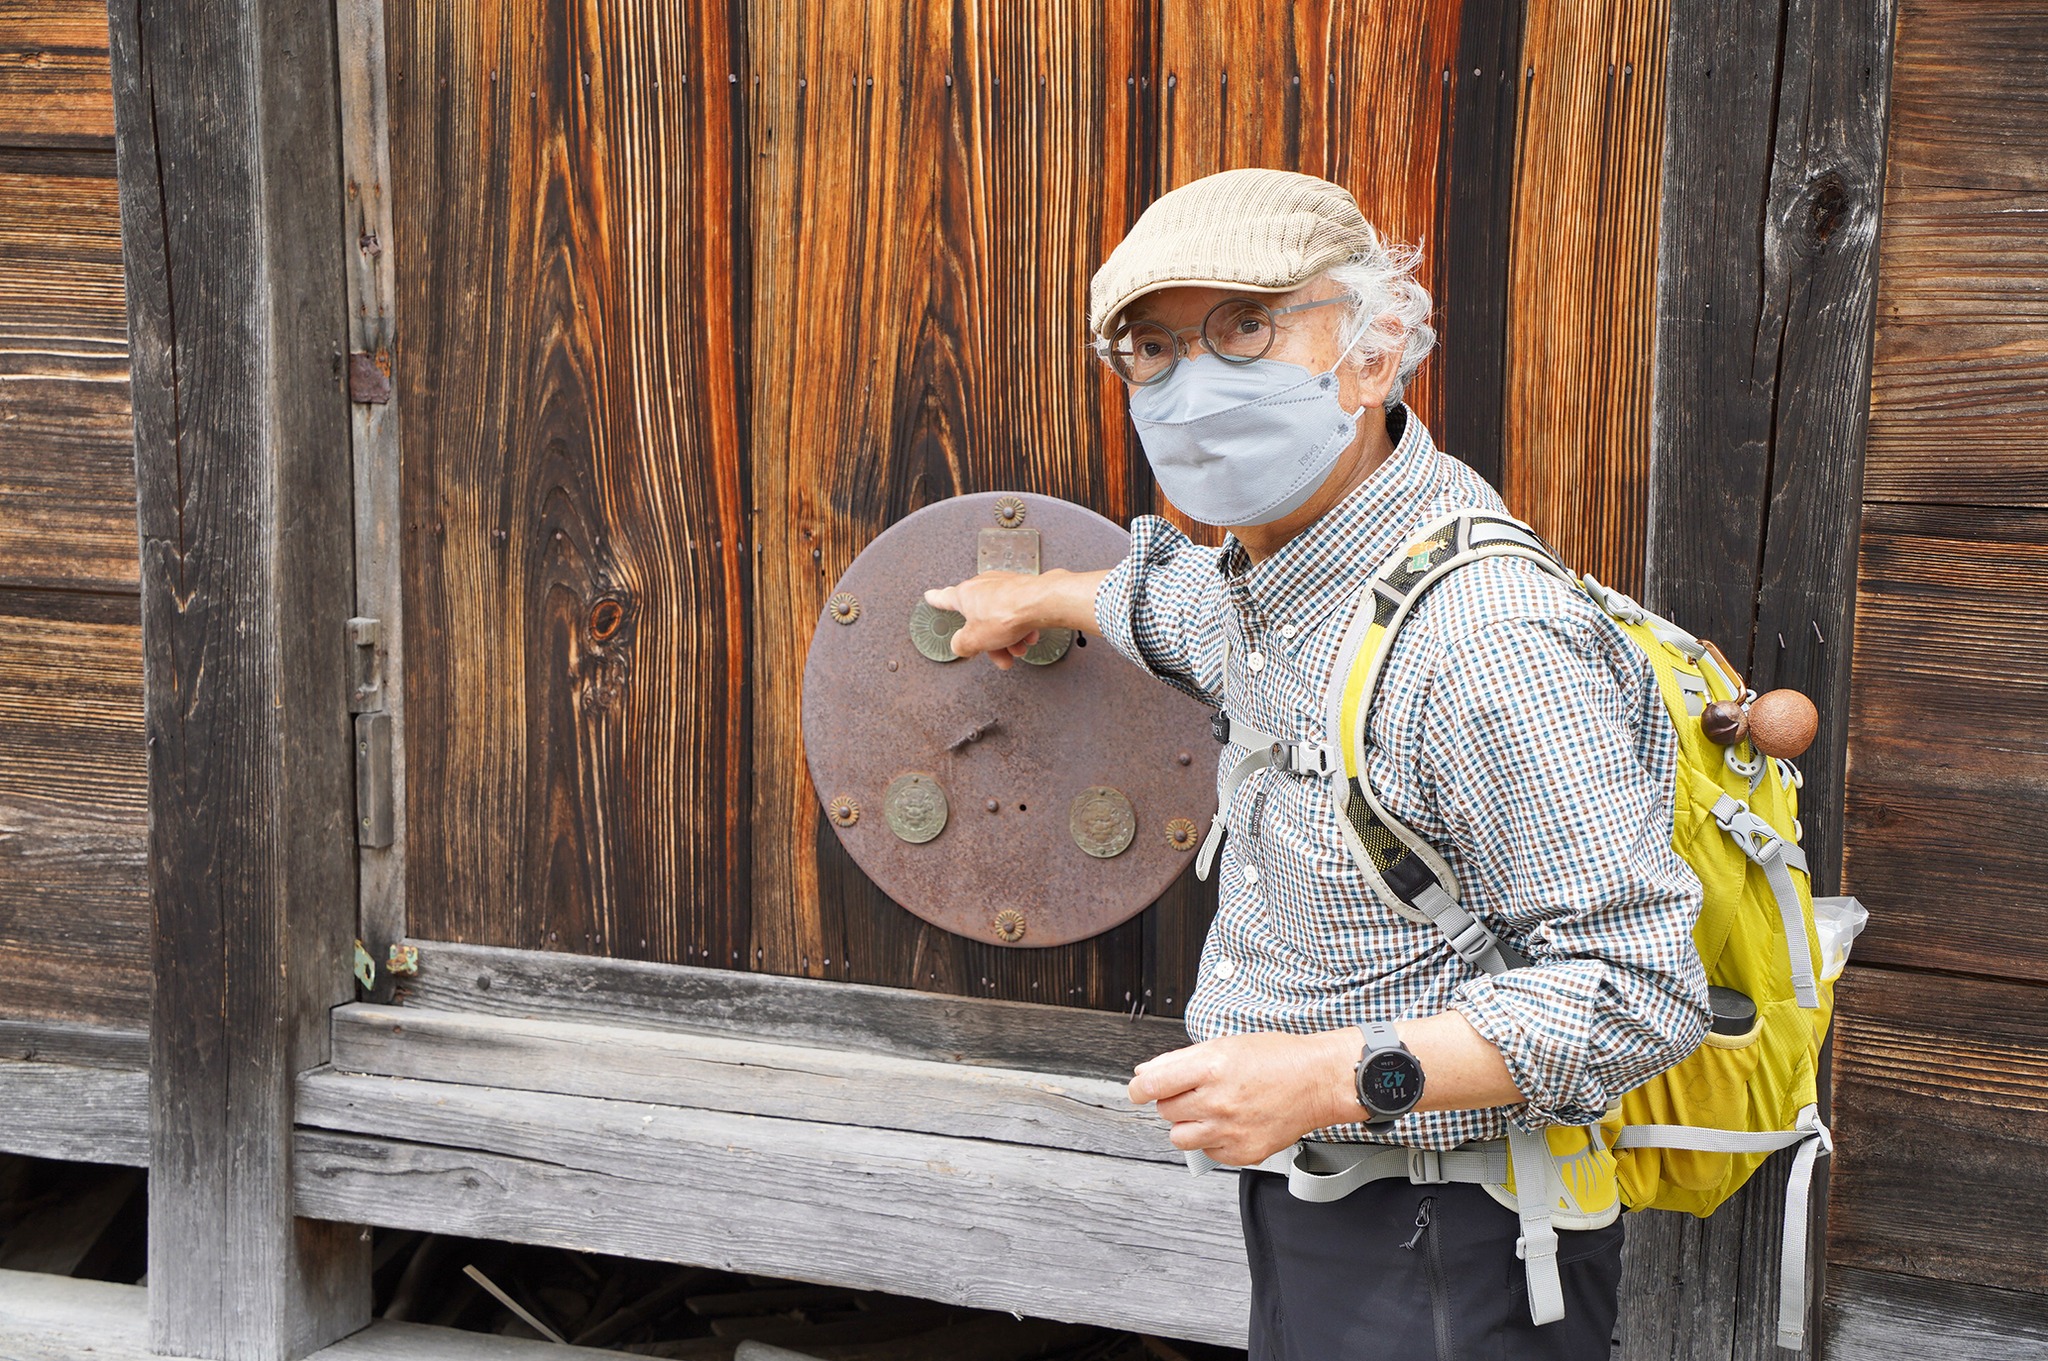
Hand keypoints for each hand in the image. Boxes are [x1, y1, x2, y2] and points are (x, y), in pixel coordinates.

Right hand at [921, 574, 1046, 669]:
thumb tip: (960, 645)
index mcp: (965, 594)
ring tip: (1018, 649)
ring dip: (1009, 639)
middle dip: (990, 642)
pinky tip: (1028, 638)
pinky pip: (1017, 613)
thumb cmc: (1007, 614)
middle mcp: (983, 586)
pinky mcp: (1024, 590)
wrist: (1041, 603)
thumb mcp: (975, 640)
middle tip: (999, 656)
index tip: (930, 596)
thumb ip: (962, 645)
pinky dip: (1021, 628)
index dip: (936, 599)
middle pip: (980, 619)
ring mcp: (1005, 587)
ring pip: (1001, 619)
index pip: (945, 597)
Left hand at [1128, 1029, 1363, 1166]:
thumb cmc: (1277, 1059)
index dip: (1138, 1089)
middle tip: (1196, 1092)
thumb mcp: (1224, 1045)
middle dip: (1173, 1102)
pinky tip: (1231, 1123)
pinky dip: (1212, 1140)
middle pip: (1165, 1112)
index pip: (1151, 1086)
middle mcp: (1218, 1102)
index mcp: (1210, 1068)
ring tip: (1210, 1111)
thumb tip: (1144, 1073)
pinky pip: (1208, 1153)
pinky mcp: (1243, 1152)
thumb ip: (1179, 1061)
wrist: (1319, 1082)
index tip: (1138, 1091)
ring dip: (1187, 1125)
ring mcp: (1231, 1130)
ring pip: (1180, 1138)